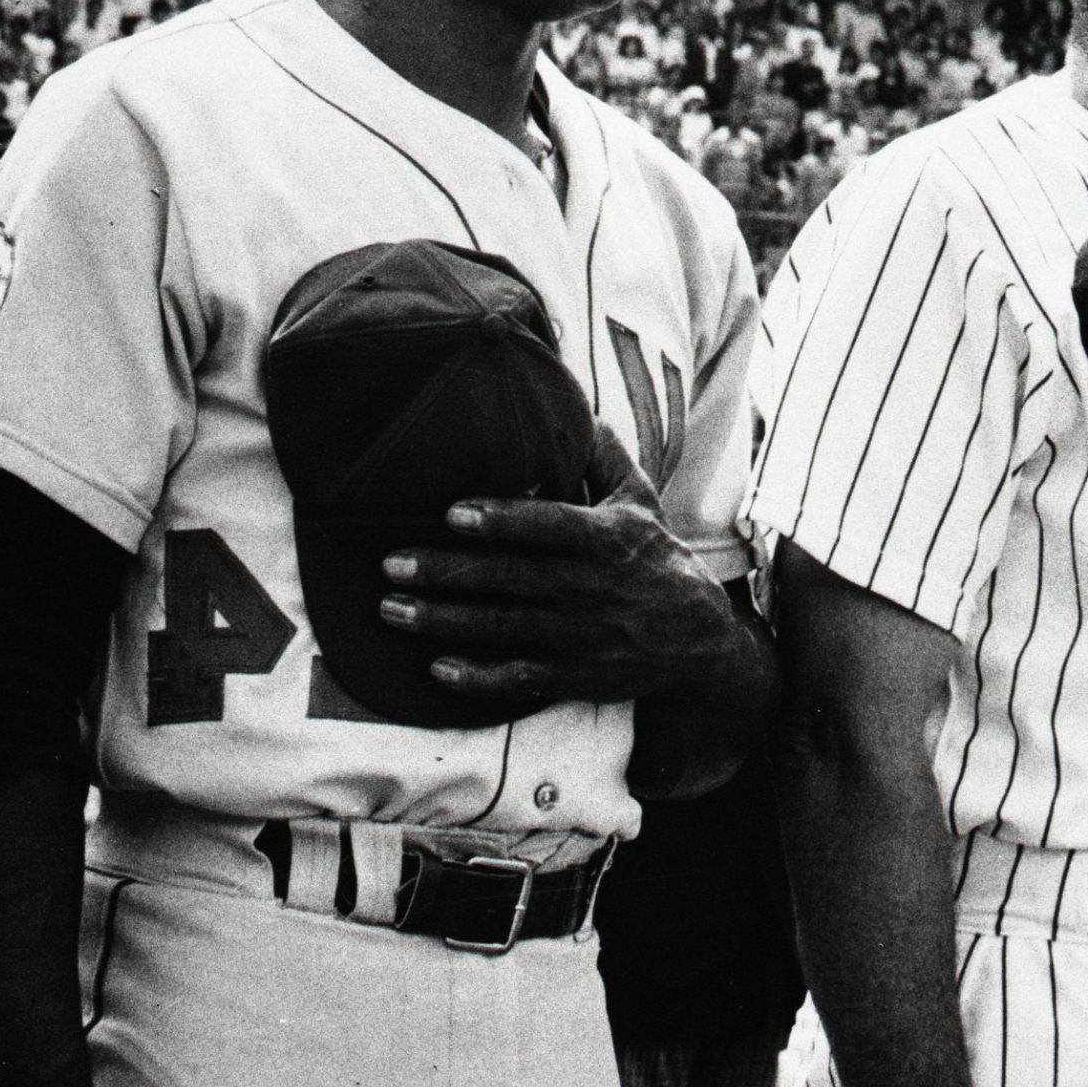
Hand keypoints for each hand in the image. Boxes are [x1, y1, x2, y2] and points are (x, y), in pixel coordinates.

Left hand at [379, 423, 741, 709]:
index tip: (451, 513)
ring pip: (501, 628)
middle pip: (509, 579)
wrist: (697, 639)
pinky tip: (436, 669)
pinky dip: (477, 678)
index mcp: (603, 538)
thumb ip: (602, 455)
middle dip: (446, 572)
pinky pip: (518, 680)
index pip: (548, 527)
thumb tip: (573, 406)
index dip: (501, 520)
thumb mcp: (638, 499)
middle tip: (391, 565)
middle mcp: (588, 587)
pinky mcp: (572, 676)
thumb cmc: (653, 555)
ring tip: (391, 609)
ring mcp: (578, 636)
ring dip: (442, 620)